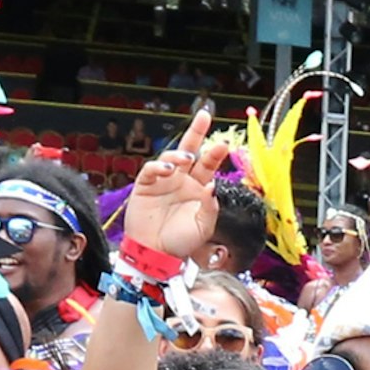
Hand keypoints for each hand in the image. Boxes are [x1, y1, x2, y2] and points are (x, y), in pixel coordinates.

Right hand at [122, 104, 231, 265]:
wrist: (156, 255)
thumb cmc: (181, 243)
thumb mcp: (203, 228)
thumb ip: (209, 207)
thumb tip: (212, 185)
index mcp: (198, 188)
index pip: (209, 165)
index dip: (216, 154)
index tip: (224, 144)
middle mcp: (182, 180)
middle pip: (190, 150)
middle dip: (197, 131)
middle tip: (205, 115)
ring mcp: (163, 181)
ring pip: (171, 156)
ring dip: (179, 153)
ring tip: (186, 158)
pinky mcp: (146, 185)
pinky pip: (151, 169)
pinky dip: (158, 166)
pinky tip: (167, 169)